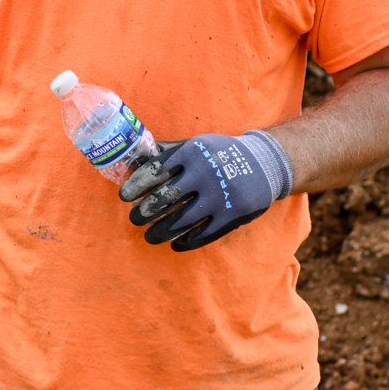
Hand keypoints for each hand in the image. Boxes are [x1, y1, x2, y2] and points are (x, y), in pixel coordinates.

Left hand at [123, 130, 292, 250]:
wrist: (265, 162)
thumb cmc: (220, 154)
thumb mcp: (197, 144)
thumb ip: (168, 153)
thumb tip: (134, 161)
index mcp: (192, 152)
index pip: (157, 170)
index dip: (137, 185)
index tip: (124, 196)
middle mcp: (205, 173)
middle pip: (166, 197)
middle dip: (146, 211)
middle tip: (134, 219)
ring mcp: (220, 196)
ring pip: (182, 220)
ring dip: (161, 231)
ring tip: (149, 237)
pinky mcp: (233, 215)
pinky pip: (204, 233)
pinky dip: (187, 241)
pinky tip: (175, 245)